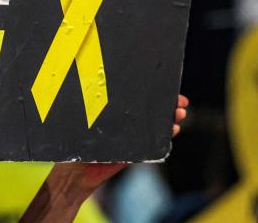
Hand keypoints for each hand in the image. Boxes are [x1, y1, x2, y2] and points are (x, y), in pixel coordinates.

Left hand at [61, 94, 190, 192]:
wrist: (79, 171)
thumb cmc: (78, 144)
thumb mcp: (88, 122)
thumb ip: (98, 111)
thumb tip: (103, 90)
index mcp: (117, 114)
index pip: (137, 101)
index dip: (153, 93)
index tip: (166, 87)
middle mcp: (128, 125)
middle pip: (152, 111)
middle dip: (168, 104)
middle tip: (180, 101)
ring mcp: (134, 138)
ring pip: (157, 126)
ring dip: (170, 119)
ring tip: (178, 114)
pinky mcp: (138, 153)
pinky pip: (156, 144)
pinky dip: (166, 137)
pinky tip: (173, 129)